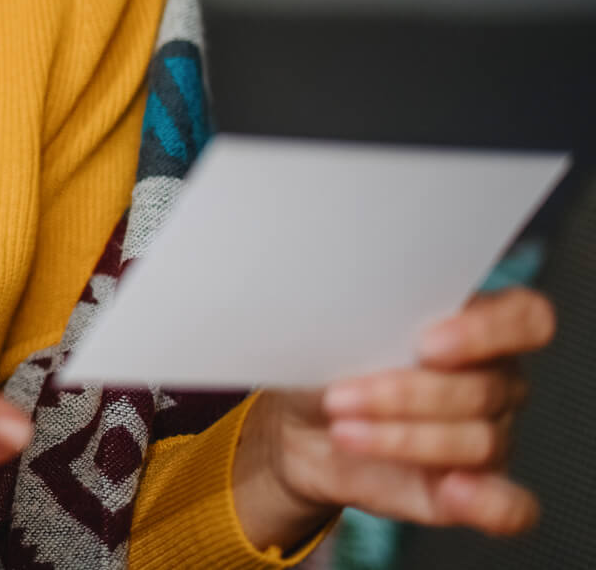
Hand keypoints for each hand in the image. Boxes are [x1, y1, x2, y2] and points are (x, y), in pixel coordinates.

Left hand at [235, 287, 554, 551]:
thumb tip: (356, 314)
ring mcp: (488, 437)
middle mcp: (493, 381)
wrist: (296, 426)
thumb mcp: (335, 331)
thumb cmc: (324, 365)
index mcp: (472, 326)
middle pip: (483, 388)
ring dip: (402, 438)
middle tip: (340, 396)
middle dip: (405, 394)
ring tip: (342, 431)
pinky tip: (450, 490)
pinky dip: (485, 500)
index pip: (524, 318)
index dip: (486, 330)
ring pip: (478, 441)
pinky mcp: (471, 491)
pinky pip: (509, 505)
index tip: (425, 344)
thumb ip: (366, 319)